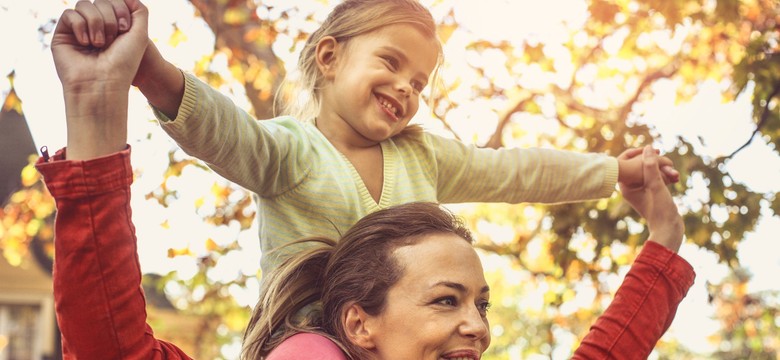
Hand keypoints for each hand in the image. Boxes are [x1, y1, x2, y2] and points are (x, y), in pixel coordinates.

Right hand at [51, 0, 148, 159]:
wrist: (103, 84)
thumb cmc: (123, 63)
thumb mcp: (140, 34)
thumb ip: (138, 10)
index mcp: (114, 26)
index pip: (114, 1)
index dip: (121, 10)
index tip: (124, 30)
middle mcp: (96, 27)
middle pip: (100, 1)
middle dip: (109, 19)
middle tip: (110, 41)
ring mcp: (79, 30)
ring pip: (84, 4)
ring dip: (96, 23)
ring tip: (98, 44)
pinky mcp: (63, 35)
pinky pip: (69, 14)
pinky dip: (80, 26)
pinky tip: (85, 43)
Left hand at [619, 146, 683, 251]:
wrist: (669, 229)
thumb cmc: (660, 209)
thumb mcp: (656, 185)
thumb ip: (651, 166)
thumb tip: (647, 148)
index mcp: (626, 186)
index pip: (626, 161)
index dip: (639, 153)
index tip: (654, 150)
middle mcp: (632, 187)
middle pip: (640, 166)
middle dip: (657, 163)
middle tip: (668, 163)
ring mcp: (642, 191)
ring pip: (651, 171)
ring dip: (664, 169)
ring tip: (674, 175)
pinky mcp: (652, 193)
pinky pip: (657, 178)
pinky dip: (666, 176)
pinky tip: (675, 178)